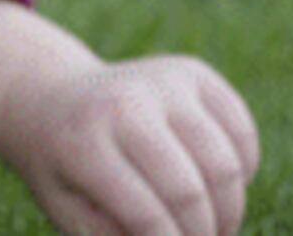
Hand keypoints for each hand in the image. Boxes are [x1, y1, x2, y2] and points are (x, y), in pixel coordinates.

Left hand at [0, 2, 260, 235]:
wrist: (50, 97)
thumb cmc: (63, 169)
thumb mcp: (66, 209)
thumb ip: (110, 234)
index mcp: (82, 143)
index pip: (145, 214)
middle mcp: (123, 103)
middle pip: (190, 191)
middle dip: (204, 233)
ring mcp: (162, 81)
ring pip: (225, 164)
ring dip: (229, 210)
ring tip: (214, 227)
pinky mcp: (193, 73)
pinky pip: (241, 132)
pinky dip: (242, 169)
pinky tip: (215, 184)